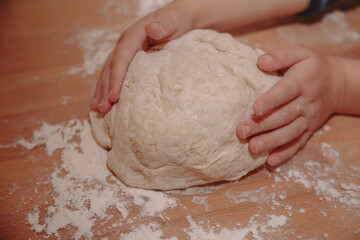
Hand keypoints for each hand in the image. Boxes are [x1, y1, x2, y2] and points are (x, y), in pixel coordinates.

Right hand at [90, 3, 192, 112]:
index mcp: (132, 38)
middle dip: (105, 90)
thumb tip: (151, 29)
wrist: (178, 20)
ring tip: (98, 109)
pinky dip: (108, 88)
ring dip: (102, 92)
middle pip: (111, 69)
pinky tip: (104, 101)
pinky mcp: (129, 61)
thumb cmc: (175, 21)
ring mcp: (125, 53)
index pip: (120, 60)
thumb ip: (162, 25)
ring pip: (109, 74)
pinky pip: (114, 75)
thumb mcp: (171, 21)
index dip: (116, 79)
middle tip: (102, 109)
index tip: (114, 97)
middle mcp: (124, 46)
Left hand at [237, 45, 343, 165]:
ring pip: (289, 133)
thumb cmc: (310, 66)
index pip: (285, 92)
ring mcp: (308, 119)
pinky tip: (271, 161)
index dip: (271, 100)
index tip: (255, 108)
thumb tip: (261, 61)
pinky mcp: (309, 130)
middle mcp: (306, 102)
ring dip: (271, 141)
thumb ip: (281, 55)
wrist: (337, 84)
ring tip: (253, 147)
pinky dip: (285, 154)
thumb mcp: (299, 53)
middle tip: (242, 131)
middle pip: (283, 116)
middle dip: (262, 125)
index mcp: (302, 82)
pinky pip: (298, 144)